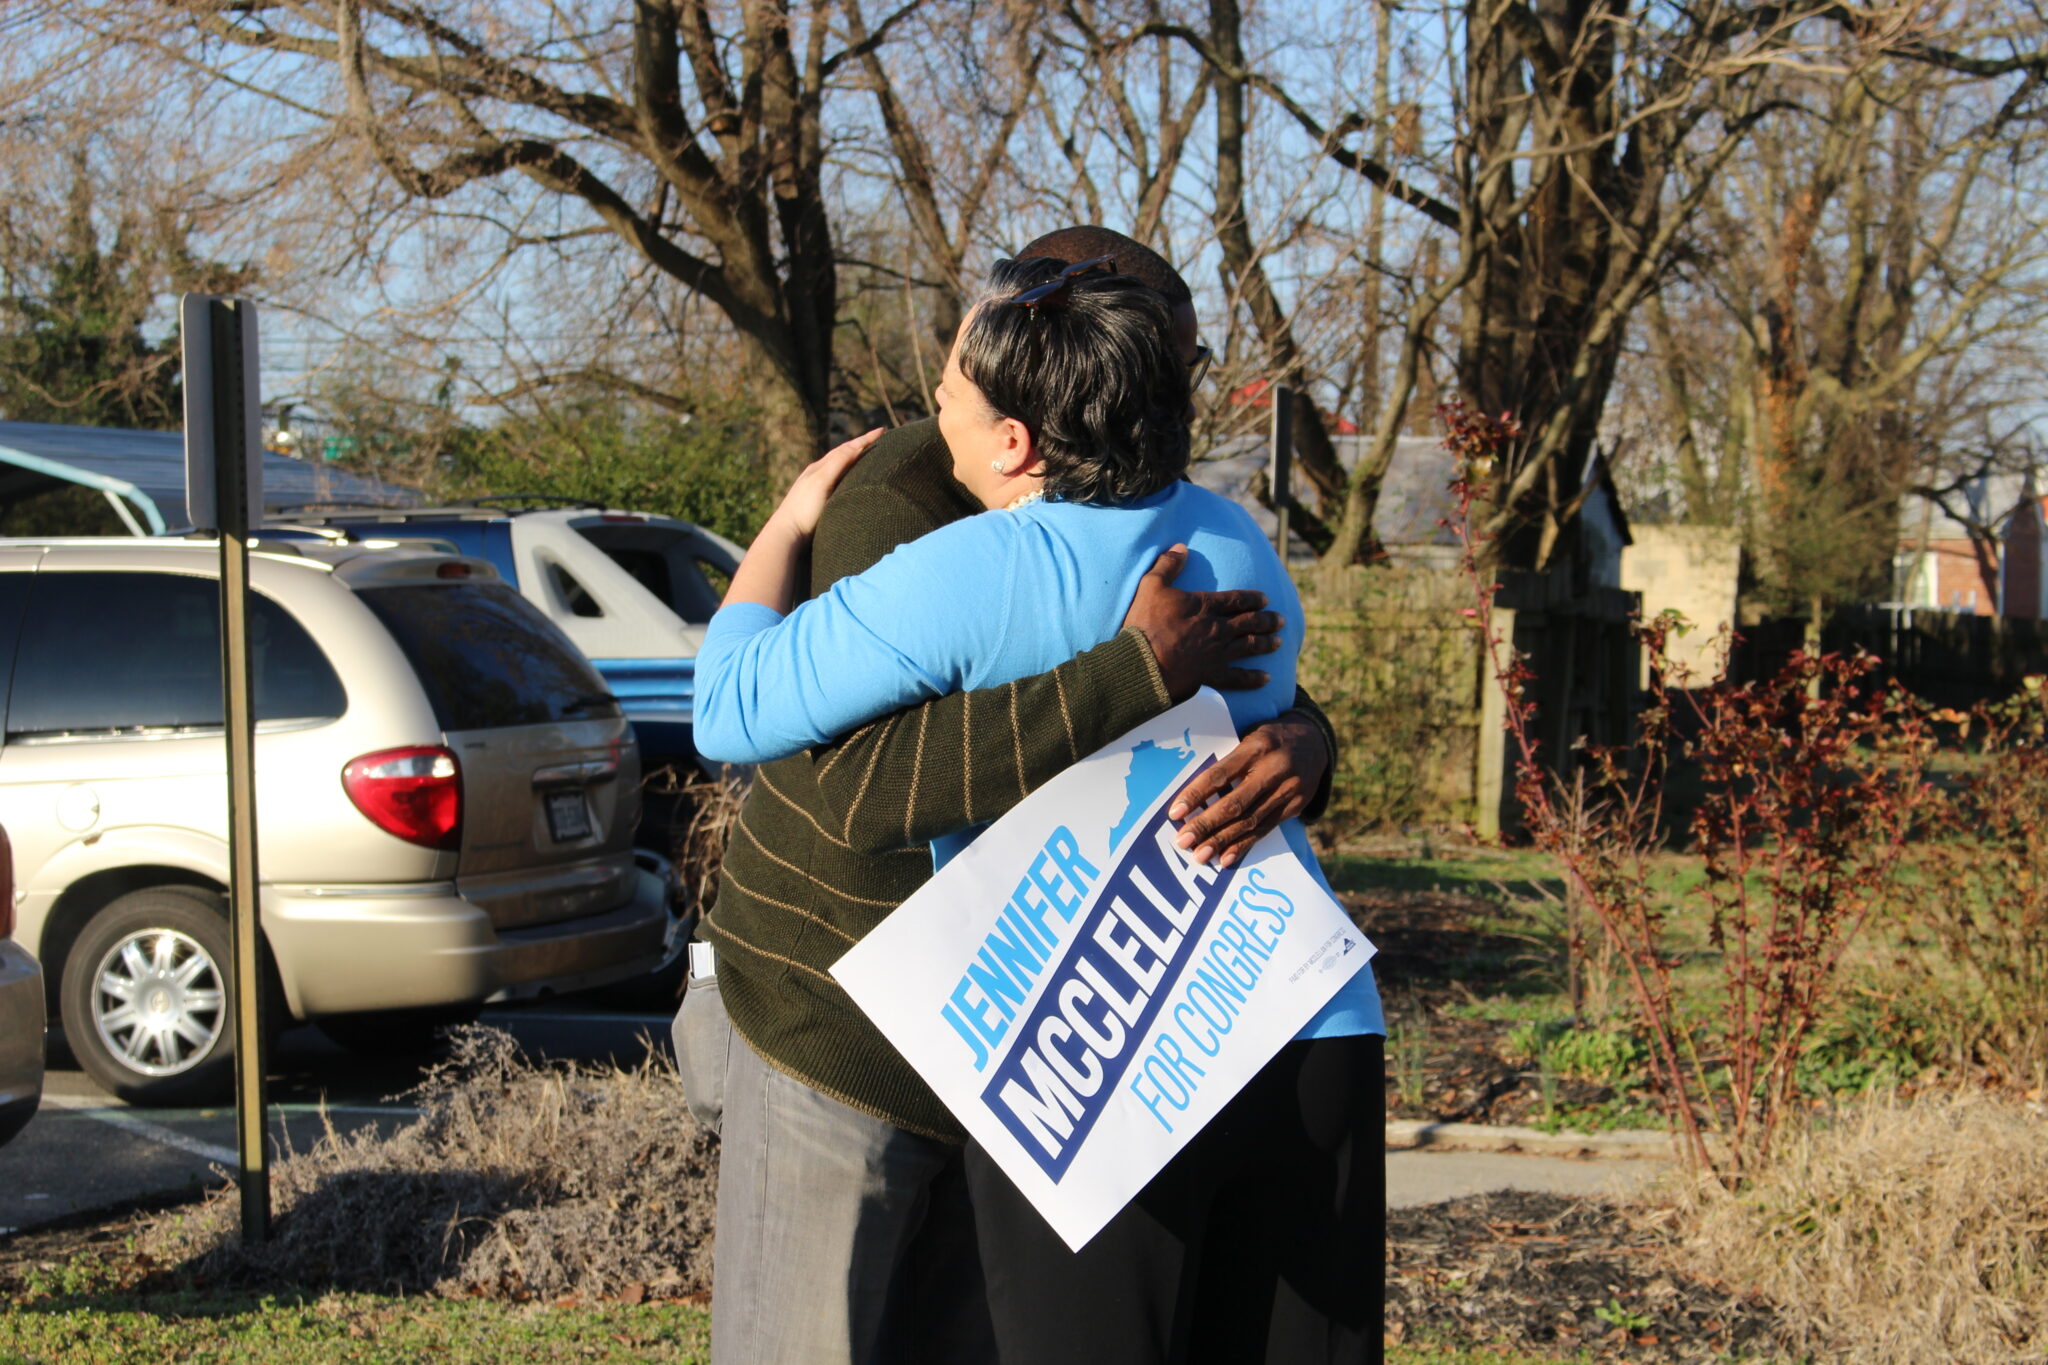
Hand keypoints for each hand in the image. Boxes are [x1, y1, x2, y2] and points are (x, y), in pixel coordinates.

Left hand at [770, 428, 884, 536]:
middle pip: (842, 456)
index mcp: (819, 468)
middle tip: (878, 440)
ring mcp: (816, 489)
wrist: (787, 535)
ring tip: (867, 456)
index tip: (882, 430)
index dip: (864, 440)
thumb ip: (838, 462)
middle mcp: (817, 476)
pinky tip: (851, 483)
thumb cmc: (804, 509)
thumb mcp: (822, 481)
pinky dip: (847, 476)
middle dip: (860, 446)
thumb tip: (857, 446)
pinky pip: (836, 483)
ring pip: (838, 469)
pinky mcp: (817, 504)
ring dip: (853, 460)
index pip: (846, 449)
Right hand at [1123, 545, 1282, 699]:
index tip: (1265, 599)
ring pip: (1249, 646)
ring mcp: (1217, 653)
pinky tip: (1267, 678)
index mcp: (1205, 606)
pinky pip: (1238, 678)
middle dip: (1267, 620)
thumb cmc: (1145, 624)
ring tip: (1279, 642)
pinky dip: (1253, 678)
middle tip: (1281, 620)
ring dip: (1266, 643)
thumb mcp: (1151, 586)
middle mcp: (1217, 629)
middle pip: (1249, 623)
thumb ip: (1168, 565)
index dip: (1252, 598)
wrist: (1142, 663)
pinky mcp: (1211, 675)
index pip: (1236, 599)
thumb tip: (1181, 546)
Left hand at [1166, 711, 1329, 866]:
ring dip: (1222, 841)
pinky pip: (1266, 829)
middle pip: (1235, 803)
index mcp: (1256, 747)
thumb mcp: (1249, 739)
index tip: (1175, 813)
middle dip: (1206, 825)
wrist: (1315, 741)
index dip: (1196, 795)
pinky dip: (1244, 845)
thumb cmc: (1269, 740)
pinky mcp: (1296, 806)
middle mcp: (1274, 769)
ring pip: (1250, 821)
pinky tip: (1226, 857)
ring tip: (1200, 855)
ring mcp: (1288, 790)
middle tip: (1183, 841)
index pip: (1220, 774)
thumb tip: (1192, 796)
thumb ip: (1227, 763)